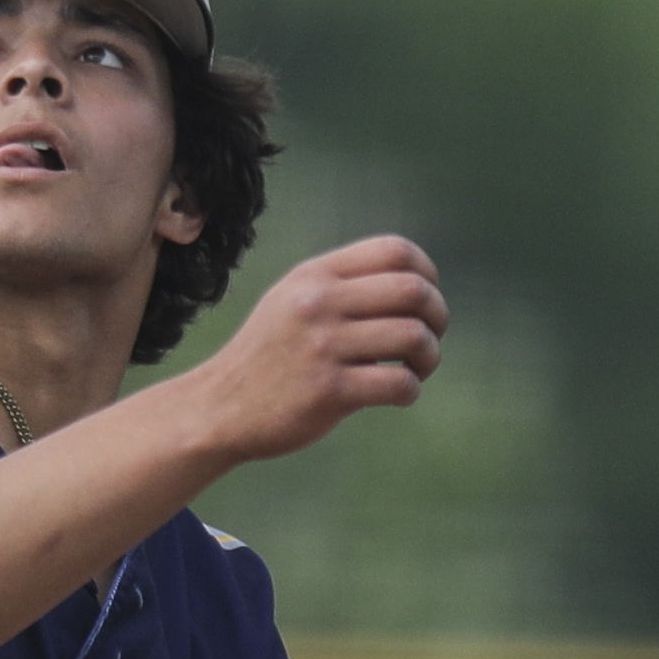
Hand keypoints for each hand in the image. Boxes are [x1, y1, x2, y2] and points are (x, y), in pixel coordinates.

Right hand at [180, 235, 444, 463]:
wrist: (221, 407)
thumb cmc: (271, 356)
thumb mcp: (294, 301)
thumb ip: (343, 285)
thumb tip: (416, 284)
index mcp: (315, 275)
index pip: (395, 250)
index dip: (427, 274)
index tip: (423, 303)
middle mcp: (318, 303)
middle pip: (413, 290)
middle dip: (437, 316)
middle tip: (429, 340)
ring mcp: (322, 346)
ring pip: (413, 336)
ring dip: (429, 356)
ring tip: (417, 369)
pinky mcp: (328, 391)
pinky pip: (398, 383)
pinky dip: (411, 390)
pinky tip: (399, 394)